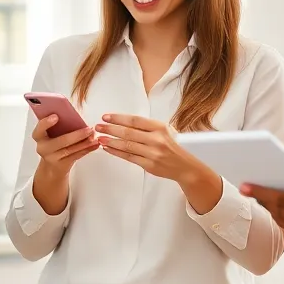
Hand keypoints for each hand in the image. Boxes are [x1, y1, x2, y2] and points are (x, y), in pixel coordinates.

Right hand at [30, 115, 99, 179]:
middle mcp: (43, 148)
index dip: (46, 123)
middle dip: (77, 135)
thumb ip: (60, 125)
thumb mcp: (52, 134)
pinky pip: (76, 156)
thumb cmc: (54, 144)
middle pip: (61, 141)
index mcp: (39, 137)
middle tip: (88, 129)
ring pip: (71, 149)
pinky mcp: (62, 165)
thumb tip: (75, 117)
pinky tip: (94, 144)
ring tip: (94, 136)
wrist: (52, 166)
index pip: (39, 129)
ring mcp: (52, 158)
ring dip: (85, 142)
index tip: (56, 116)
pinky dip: (87, 149)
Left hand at [93, 114, 222, 212]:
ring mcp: (152, 153)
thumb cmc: (173, 147)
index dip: (118, 118)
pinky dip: (116, 152)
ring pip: (126, 145)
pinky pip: (129, 157)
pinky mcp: (149, 165)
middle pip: (128, 132)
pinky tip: (108, 148)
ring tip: (100, 138)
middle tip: (98, 126)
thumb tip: (124, 122)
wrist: (185, 167)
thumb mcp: (165, 131)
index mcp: (160, 127)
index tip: (106, 116)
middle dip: (110, 129)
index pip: (135, 120)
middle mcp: (156, 139)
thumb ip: (147, 127)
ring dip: (111, 141)